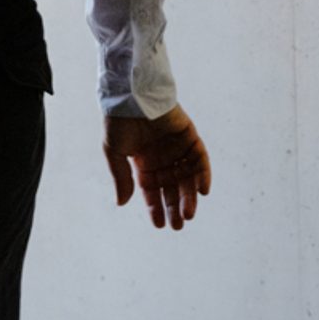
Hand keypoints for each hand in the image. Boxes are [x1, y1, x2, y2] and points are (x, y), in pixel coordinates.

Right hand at [103, 102, 211, 230]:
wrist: (130, 94)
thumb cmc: (118, 122)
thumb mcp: (115, 152)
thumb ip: (121, 178)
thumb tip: (122, 204)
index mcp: (143, 163)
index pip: (152, 191)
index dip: (156, 208)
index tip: (160, 225)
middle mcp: (162, 157)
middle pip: (172, 187)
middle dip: (175, 207)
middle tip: (179, 225)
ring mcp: (177, 147)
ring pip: (187, 177)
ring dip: (189, 196)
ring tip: (189, 214)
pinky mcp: (190, 136)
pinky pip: (200, 159)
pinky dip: (203, 174)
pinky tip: (202, 191)